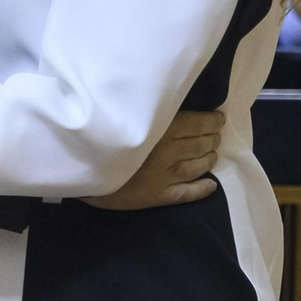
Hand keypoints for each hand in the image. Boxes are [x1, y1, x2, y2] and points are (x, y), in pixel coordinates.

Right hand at [82, 109, 223, 209]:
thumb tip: (172, 104)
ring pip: (197, 166)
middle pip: (200, 144)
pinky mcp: (159, 195)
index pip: (196, 124)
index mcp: (161, 130)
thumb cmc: (103, 137)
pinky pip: (187, 193)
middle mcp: (168, 153)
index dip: (211, 121)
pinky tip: (210, 185)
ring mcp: (165, 176)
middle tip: (215, 135)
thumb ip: (151, 112)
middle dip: (211, 138)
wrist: (82, 168)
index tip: (218, 118)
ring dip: (209, 159)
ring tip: (212, 153)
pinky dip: (201, 189)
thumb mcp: (127, 117)